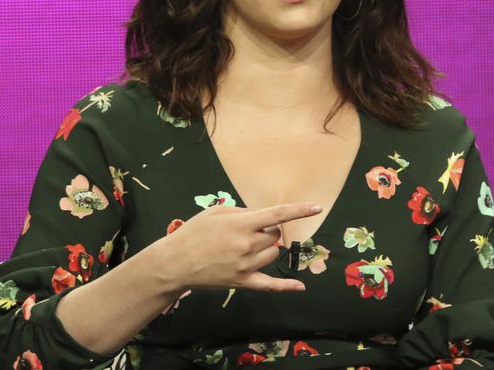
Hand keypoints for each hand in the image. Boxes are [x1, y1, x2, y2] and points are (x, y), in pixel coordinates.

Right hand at [158, 202, 322, 292]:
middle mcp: (247, 245)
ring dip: (266, 248)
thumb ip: (243, 212)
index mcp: (242, 225)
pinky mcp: (243, 282)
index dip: (299, 210)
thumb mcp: (217, 212)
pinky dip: (286, 286)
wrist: (176, 262)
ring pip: (273, 253)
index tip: (317, 207)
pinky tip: (301, 287)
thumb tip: (262, 217)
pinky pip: (270, 285)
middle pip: (274, 235)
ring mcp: (247, 266)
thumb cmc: (195, 232)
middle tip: (244, 232)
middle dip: (265, 230)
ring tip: (243, 247)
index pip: (277, 215)